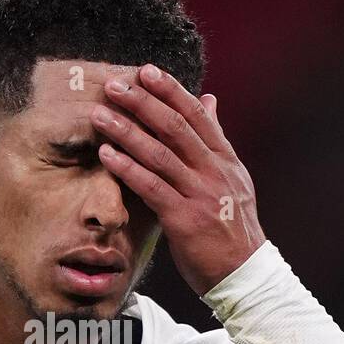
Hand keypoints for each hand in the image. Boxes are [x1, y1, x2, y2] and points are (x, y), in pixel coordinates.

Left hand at [91, 63, 264, 294]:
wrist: (244, 272)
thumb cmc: (231, 226)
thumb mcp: (232, 178)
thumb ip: (215, 140)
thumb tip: (209, 99)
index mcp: (225, 160)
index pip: (198, 116)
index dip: (171, 91)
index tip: (146, 70)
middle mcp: (215, 172)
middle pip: (176, 128)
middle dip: (143, 103)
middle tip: (114, 85)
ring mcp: (201, 195)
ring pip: (160, 155)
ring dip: (127, 132)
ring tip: (100, 115)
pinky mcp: (185, 220)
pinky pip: (152, 188)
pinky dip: (128, 169)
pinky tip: (107, 155)